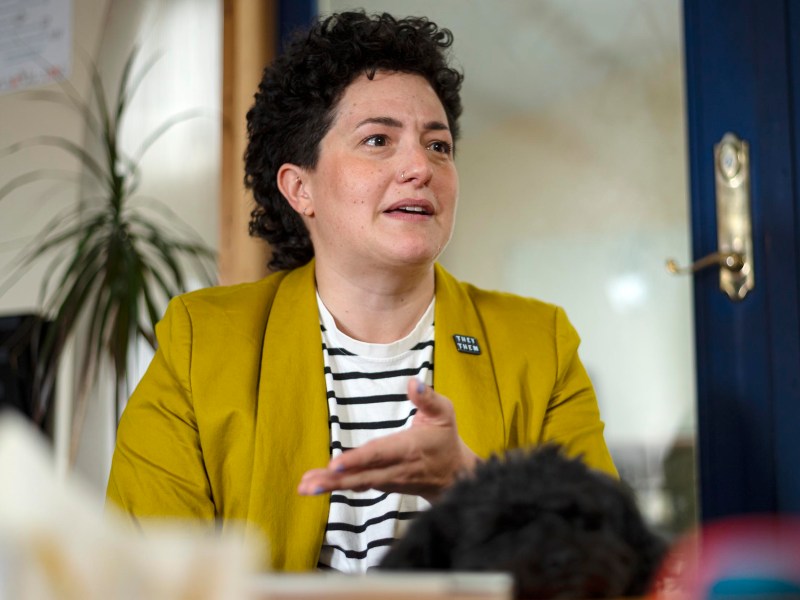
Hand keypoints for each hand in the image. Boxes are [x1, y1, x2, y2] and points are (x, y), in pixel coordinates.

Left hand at [297, 378, 479, 502]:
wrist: (455, 475)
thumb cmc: (445, 438)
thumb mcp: (444, 413)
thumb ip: (427, 398)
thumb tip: (413, 382)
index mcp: (409, 448)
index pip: (379, 454)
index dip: (358, 460)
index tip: (335, 464)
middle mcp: (396, 468)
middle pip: (363, 476)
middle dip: (335, 481)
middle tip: (309, 485)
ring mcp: (389, 480)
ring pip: (358, 483)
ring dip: (331, 486)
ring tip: (305, 486)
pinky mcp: (383, 484)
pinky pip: (358, 485)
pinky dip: (338, 486)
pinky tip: (316, 486)